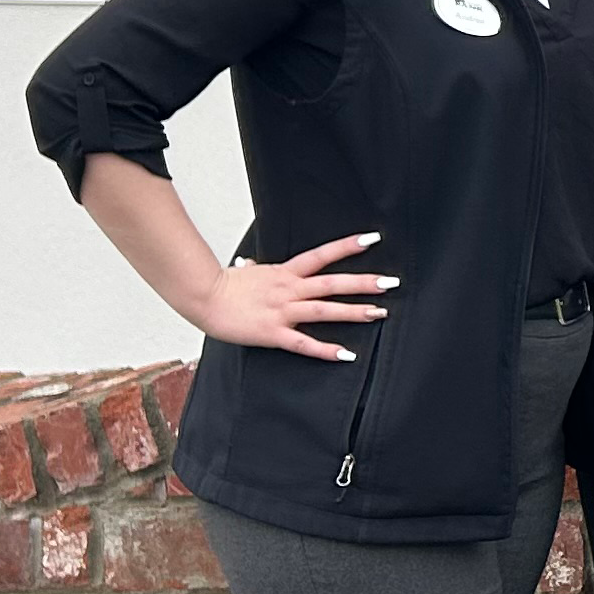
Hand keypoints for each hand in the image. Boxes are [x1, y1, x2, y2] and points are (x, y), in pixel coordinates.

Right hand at [189, 230, 393, 360]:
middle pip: (332, 283)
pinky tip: (346, 354)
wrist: (202, 297)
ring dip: (354, 311)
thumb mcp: (244, 272)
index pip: (321, 256)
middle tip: (391, 283)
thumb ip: (255, 270)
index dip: (347, 247)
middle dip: (363, 283)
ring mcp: (283, 311)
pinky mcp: (274, 333)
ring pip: (324, 310)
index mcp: (284, 273)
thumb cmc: (222, 287)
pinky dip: (326, 349)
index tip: (372, 239)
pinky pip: (304, 343)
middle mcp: (288, 290)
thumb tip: (249, 264)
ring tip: (380, 313)